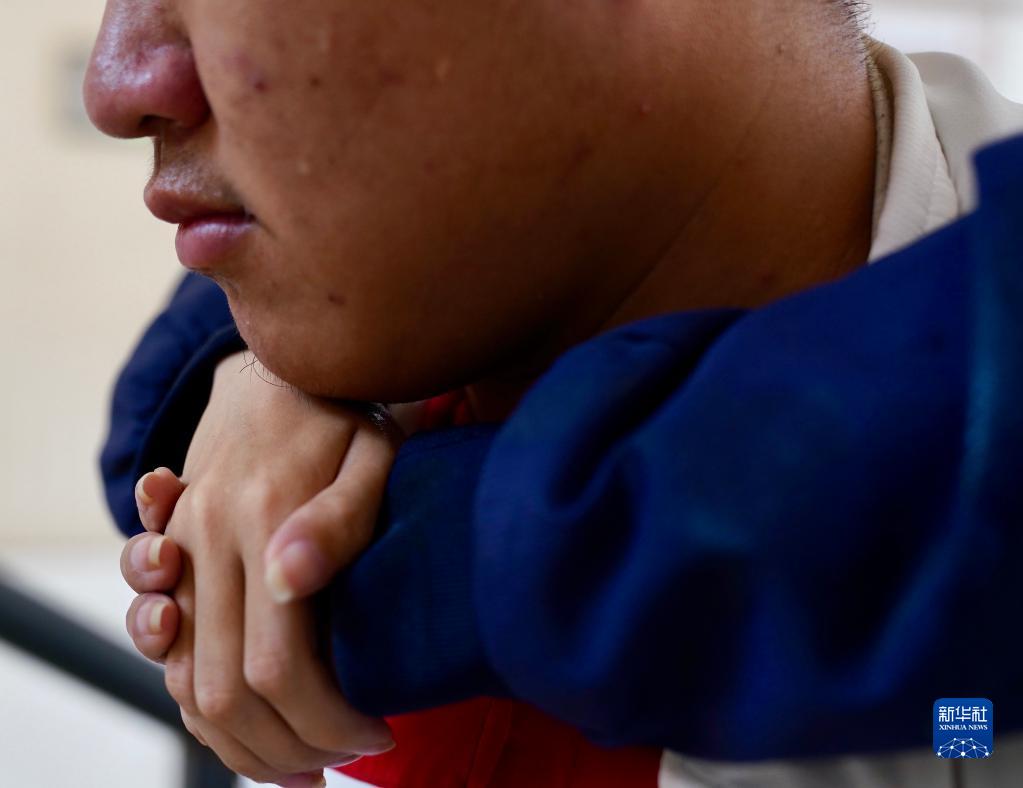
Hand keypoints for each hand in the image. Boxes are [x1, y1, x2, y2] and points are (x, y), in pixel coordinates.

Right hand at [120, 352, 400, 785]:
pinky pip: (169, 658)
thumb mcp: (370, 452)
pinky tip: (251, 731)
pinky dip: (202, 710)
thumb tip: (290, 580)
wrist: (275, 376)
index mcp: (258, 523)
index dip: (327, 717)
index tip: (380, 731)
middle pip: (223, 691)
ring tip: (304, 765)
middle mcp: (203, 547)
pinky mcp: (174, 565)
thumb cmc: (344, 417)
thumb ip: (338, 517)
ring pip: (185, 685)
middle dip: (287, 746)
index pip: (278, 665)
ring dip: (237, 742)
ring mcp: (180, 558)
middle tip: (349, 758)